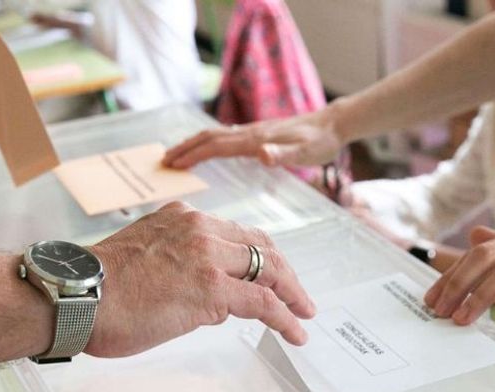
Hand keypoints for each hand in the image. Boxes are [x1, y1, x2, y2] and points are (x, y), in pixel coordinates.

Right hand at [85, 203, 316, 357]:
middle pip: (260, 246)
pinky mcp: (213, 289)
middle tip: (298, 295)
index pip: (234, 233)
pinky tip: (295, 331)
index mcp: (181, 218)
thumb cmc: (95, 289)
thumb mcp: (143, 259)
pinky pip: (263, 302)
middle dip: (284, 272)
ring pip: (269, 269)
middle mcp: (199, 228)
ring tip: (304, 314)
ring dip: (292, 294)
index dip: (259, 254)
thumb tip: (199, 295)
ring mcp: (208, 257)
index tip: (269, 272)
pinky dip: (285, 317)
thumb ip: (174, 265)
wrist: (75, 296)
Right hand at [163, 109, 344, 169]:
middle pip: (209, 138)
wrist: (331, 124)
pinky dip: (208, 143)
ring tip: (177, 155)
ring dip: (193, 144)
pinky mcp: (258, 133)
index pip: (217, 147)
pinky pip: (225, 137)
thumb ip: (284, 155)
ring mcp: (253, 131)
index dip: (193, 155)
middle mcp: (250, 132)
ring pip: (215, 135)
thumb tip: (262, 155)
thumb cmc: (319, 143)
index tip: (173, 164)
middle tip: (163, 161)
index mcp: (255, 139)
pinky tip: (207, 149)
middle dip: (185, 148)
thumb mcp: (305, 154)